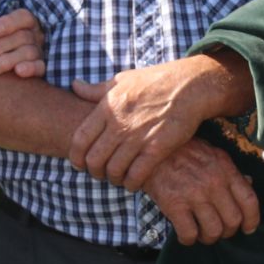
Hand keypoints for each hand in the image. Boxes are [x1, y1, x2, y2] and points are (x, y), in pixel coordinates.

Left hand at [0, 8, 45, 78]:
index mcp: (25, 23)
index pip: (23, 17)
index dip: (10, 23)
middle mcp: (35, 35)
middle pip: (22, 37)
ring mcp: (40, 52)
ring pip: (28, 52)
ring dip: (8, 60)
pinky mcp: (41, 68)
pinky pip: (40, 67)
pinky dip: (30, 68)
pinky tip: (19, 71)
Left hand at [70, 56, 237, 189]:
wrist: (189, 86)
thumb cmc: (155, 81)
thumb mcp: (122, 80)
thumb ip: (96, 90)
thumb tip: (74, 86)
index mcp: (107, 108)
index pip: (80, 139)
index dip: (76, 157)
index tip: (79, 163)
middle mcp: (119, 124)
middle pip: (94, 159)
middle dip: (94, 172)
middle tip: (101, 173)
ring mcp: (138, 137)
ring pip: (114, 170)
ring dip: (114, 179)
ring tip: (118, 177)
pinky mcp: (157, 148)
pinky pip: (137, 175)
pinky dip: (132, 183)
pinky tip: (134, 182)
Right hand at [140, 138, 259, 244]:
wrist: (151, 150)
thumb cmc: (182, 151)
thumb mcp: (211, 154)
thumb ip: (229, 171)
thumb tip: (248, 183)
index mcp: (225, 169)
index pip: (249, 200)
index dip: (252, 219)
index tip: (248, 228)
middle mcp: (213, 183)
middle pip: (232, 220)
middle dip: (227, 231)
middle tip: (219, 230)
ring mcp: (194, 195)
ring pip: (213, 231)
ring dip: (209, 237)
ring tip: (202, 233)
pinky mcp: (174, 205)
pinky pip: (189, 234)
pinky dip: (189, 239)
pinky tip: (185, 234)